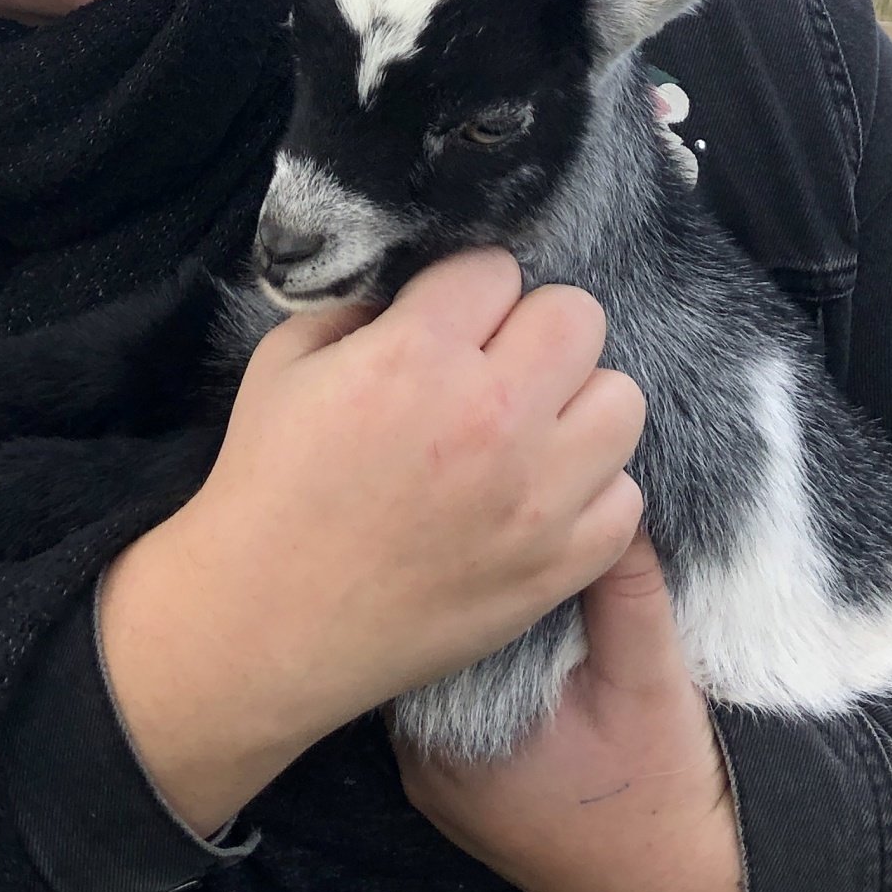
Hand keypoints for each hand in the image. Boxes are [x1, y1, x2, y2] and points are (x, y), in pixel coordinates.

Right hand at [99, 250, 645, 834]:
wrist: (265, 623)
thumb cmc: (266, 485)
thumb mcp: (285, 359)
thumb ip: (359, 306)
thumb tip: (421, 293)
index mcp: (416, 354)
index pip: (497, 268)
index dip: (467, 290)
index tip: (445, 323)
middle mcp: (491, 415)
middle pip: (578, 317)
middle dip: (534, 330)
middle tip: (495, 368)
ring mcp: (535, 496)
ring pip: (622, 401)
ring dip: (576, 405)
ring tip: (528, 432)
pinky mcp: (556, 566)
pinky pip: (626, 498)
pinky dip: (590, 492)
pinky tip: (538, 496)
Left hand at [394, 530, 743, 891]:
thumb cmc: (667, 789)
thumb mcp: (650, 674)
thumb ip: (622, 583)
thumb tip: (606, 496)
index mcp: (451, 742)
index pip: (423, 621)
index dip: (447, 559)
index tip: (477, 511)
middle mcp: (426, 771)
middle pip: (421, 649)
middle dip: (450, 592)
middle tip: (482, 524)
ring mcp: (439, 791)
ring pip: (434, 679)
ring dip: (462, 633)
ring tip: (494, 570)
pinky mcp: (462, 801)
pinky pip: (450, 714)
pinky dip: (476, 675)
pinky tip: (510, 637)